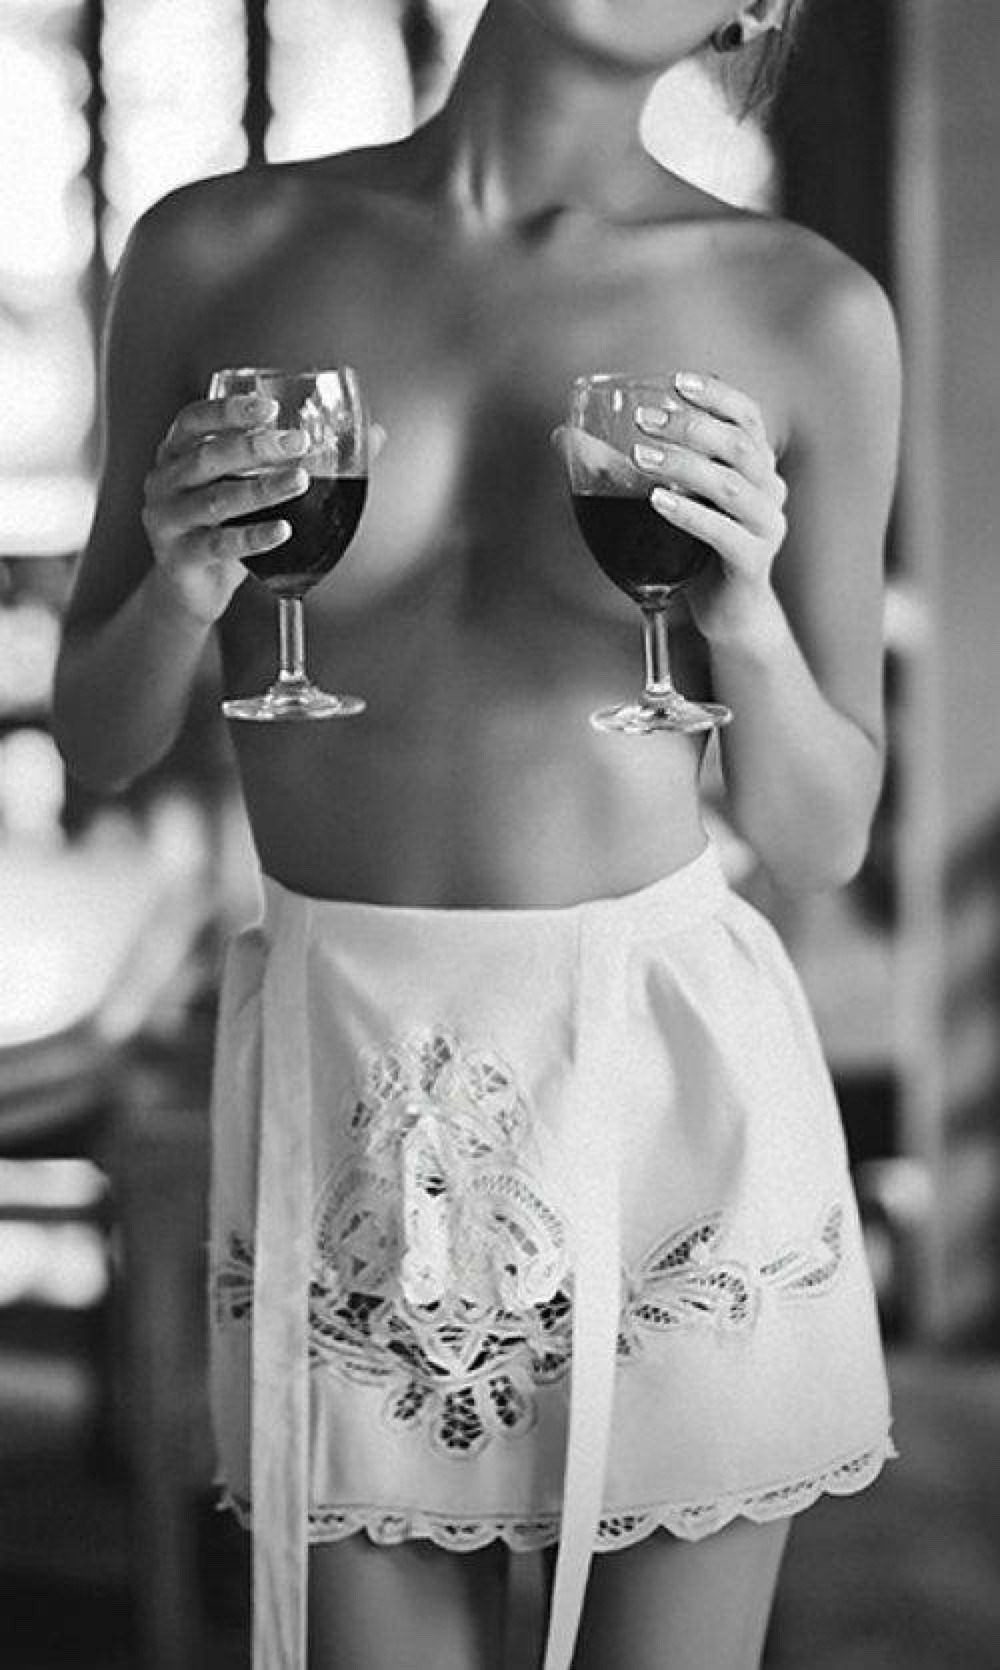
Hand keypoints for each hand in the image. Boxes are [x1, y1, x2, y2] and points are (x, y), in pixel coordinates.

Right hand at [141, 392, 310, 623]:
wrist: (194, 589)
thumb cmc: (226, 525)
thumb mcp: (255, 486)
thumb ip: (301, 458)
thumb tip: (374, 435)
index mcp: (177, 452)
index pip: (195, 419)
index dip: (230, 410)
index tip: (271, 408)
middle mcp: (164, 481)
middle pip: (208, 457)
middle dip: (254, 446)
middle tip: (298, 443)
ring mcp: (166, 520)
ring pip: (216, 500)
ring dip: (261, 488)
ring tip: (299, 480)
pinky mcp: (177, 558)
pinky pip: (219, 545)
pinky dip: (254, 536)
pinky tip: (284, 529)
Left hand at [633, 371, 787, 640]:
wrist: (729, 613)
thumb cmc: (696, 547)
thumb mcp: (673, 499)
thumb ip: (635, 463)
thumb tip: (564, 435)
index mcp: (757, 465)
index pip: (747, 416)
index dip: (717, 395)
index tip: (676, 381)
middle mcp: (770, 489)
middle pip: (738, 445)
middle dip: (690, 426)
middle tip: (643, 420)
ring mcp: (765, 526)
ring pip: (730, 486)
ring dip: (683, 465)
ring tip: (641, 456)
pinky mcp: (753, 561)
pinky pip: (723, 532)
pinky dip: (689, 514)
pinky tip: (657, 500)